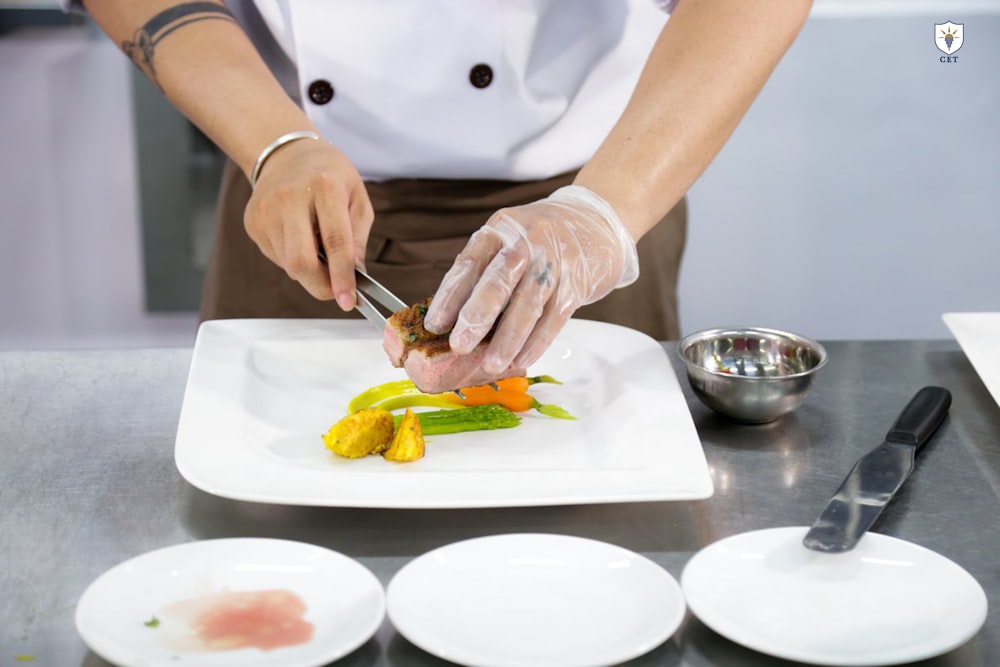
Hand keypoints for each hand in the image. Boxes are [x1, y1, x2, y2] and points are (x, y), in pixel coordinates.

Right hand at [244, 137, 373, 309]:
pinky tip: (299, 237)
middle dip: (320, 286)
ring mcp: (266, 211)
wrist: (286, 153)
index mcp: (325, 186)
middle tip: (336, 291)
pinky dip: (293, 258)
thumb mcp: (356, 198)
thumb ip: (358, 238)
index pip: (335, 242)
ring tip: (317, 245)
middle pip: (301, 262)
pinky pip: (276, 257)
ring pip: (289, 264)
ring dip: (309, 269)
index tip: (348, 301)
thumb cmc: (329, 175)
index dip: (342, 277)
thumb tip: (356, 276)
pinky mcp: (253, 222)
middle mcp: (290, 198)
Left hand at [424, 185, 638, 373]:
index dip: (450, 295)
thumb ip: (484, 272)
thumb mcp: (509, 241)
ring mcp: (554, 261)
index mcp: (500, 230)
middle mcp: (526, 241)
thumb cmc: (541, 240)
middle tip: (460, 345)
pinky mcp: (576, 282)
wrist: (596, 222)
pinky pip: (555, 317)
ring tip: (492, 363)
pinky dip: (537, 341)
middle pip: (499, 280)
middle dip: (477, 315)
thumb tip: (453, 321)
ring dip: (508, 338)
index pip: (470, 263)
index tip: (436, 324)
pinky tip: (522, 358)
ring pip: (528, 303)